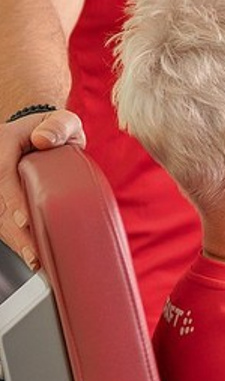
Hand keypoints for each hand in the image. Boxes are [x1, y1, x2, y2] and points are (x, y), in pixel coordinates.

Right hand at [0, 110, 84, 269]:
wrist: (41, 134)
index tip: (24, 220)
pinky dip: (16, 238)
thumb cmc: (54, 130)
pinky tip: (32, 255)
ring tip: (35, 260)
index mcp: (3, 144)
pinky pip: (3, 220)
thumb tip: (44, 139)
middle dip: (14, 231)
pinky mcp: (1, 198)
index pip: (3, 175)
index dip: (12, 199)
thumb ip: (58, 126)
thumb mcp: (62, 121)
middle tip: (34, 254)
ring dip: (14, 240)